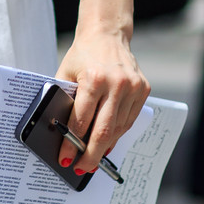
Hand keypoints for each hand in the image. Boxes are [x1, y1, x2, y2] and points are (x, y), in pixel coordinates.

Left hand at [54, 28, 149, 175]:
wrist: (107, 34)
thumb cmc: (82, 55)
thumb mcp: (66, 73)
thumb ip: (64, 100)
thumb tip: (60, 134)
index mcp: (93, 79)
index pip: (81, 120)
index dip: (72, 143)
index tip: (65, 158)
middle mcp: (116, 84)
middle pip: (103, 131)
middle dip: (90, 155)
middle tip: (80, 169)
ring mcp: (132, 87)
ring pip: (118, 129)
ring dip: (104, 147)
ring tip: (92, 160)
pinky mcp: (143, 89)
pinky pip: (129, 120)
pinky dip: (117, 134)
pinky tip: (107, 143)